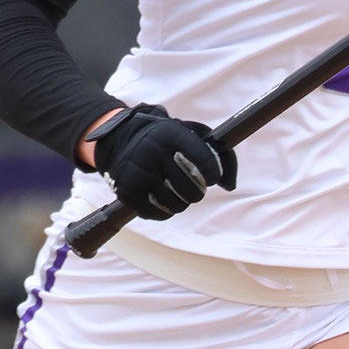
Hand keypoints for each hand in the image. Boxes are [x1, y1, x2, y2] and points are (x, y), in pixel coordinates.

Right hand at [87, 103, 237, 220]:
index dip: (212, 174)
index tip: (206, 172)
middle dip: (195, 191)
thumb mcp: (194, 135)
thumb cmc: (166, 141)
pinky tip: (157, 196)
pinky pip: (157, 214)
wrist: (120, 139)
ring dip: (179, 202)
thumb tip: (229, 186)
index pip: (207, 165)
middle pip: (193, 191)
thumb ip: (222, 156)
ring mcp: (138, 172)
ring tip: (171, 189)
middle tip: (186, 182)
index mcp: (171, 134)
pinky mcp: (126, 190)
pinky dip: (162, 210)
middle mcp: (152, 151)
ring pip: (176, 205)